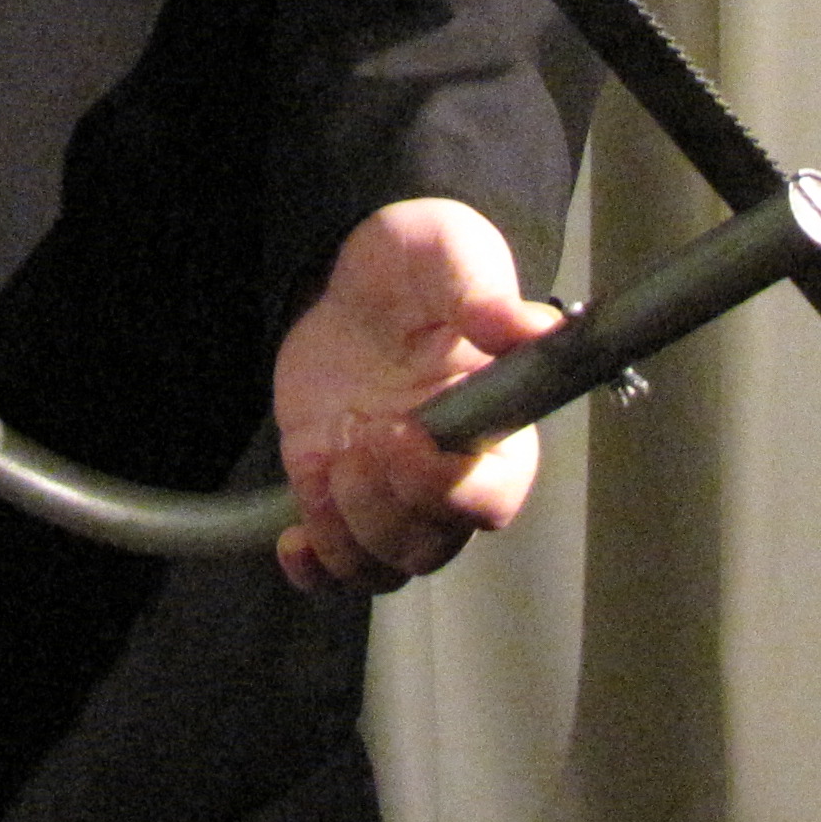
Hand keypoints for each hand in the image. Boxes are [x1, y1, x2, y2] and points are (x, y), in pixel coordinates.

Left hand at [271, 197, 562, 594]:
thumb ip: (484, 291)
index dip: (445, 485)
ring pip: (384, 564)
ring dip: (347, 538)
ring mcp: (390, 489)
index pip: (492, 497)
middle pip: (432, 544)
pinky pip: (335, 563)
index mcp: (492, 426)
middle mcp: (447, 471)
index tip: (400, 434)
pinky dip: (315, 568)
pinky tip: (295, 543)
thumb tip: (525, 326)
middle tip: (358, 441)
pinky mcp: (338, 492)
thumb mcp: (450, 253)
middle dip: (384, 511)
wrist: (353, 276)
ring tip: (327, 467)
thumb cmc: (416, 265)